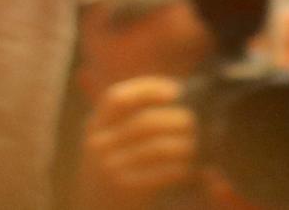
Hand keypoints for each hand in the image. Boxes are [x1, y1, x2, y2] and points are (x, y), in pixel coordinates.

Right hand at [78, 76, 198, 209]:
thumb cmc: (112, 166)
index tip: (175, 91)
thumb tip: (175, 93)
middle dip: (175, 119)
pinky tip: (186, 168)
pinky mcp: (125, 189)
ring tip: (193, 144)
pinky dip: (177, 169)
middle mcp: (99, 144)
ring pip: (156, 147)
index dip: (148, 89)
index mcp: (95, 125)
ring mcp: (110, 168)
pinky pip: (160, 174)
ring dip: (181, 144)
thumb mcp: (108, 138)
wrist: (95, 207)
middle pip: (144, 122)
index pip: (117, 97)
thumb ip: (129, 118)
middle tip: (193, 122)